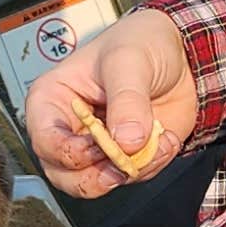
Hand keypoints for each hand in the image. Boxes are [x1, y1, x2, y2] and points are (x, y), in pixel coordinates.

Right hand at [26, 9, 197, 196]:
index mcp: (52, 100)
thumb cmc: (140, 42)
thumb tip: (126, 140)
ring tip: (156, 142)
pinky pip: (131, 178)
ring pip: (97, 183)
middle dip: (97, 176)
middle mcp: (69, 128)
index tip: (99, 145)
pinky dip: (152, 166)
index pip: (45, 141)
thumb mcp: (129, 60)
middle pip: (63, 175)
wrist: (180, 52)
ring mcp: (97, 146)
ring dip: (132, 170)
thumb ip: (127, 100)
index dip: (70, 152)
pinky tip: (164, 140)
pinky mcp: (124, 156)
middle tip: (124, 161)